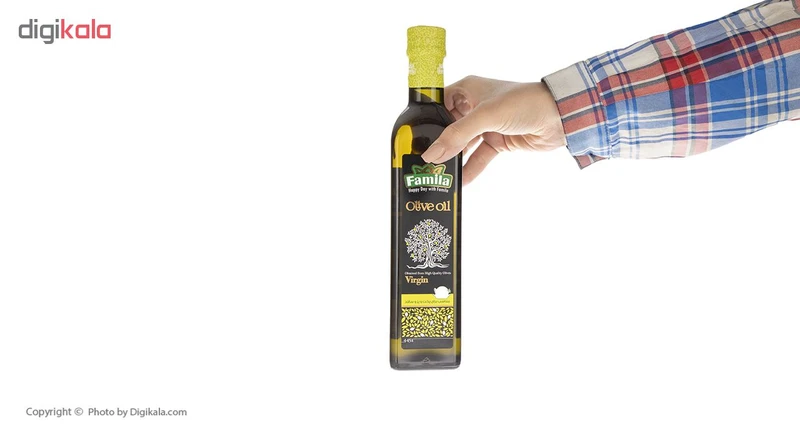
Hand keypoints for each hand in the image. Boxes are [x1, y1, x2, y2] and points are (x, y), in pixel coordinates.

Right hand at [421, 76, 566, 184]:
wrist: (559, 116)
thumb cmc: (524, 102)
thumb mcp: (485, 116)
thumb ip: (457, 136)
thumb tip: (432, 155)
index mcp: (468, 89)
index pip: (438, 103)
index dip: (425, 119)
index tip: (411, 138)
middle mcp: (475, 105)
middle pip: (449, 127)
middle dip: (438, 145)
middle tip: (422, 162)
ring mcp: (487, 124)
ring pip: (464, 145)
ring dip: (454, 159)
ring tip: (438, 175)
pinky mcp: (498, 141)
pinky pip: (479, 157)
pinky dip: (471, 168)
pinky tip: (461, 181)